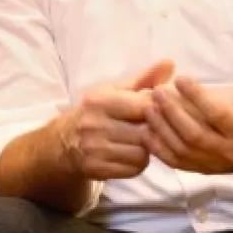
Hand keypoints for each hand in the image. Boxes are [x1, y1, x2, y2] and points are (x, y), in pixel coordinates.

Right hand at [56, 60, 173, 179]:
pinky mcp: (96, 169)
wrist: (62, 142)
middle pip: (145, 132)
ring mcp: (94, 149)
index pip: (144, 106)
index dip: (160, 109)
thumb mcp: (114, 90)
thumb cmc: (96, 111)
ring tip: (143, 142)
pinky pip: (133, 169)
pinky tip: (133, 154)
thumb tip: (170, 63)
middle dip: (154, 131)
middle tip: (154, 129)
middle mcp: (95, 125)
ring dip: (147, 149)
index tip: (162, 111)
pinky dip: (138, 164)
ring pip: (141, 153)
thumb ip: (144, 78)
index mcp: (101, 101)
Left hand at [145, 58, 232, 174]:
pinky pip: (176, 163)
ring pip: (182, 150)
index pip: (217, 115)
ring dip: (162, 129)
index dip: (197, 97)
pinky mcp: (202, 170)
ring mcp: (213, 164)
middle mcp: (228, 152)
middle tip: (157, 91)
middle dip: (172, 112)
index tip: (181, 79)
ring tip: (149, 107)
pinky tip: (147, 131)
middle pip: (194, 134)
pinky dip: (159, 149)